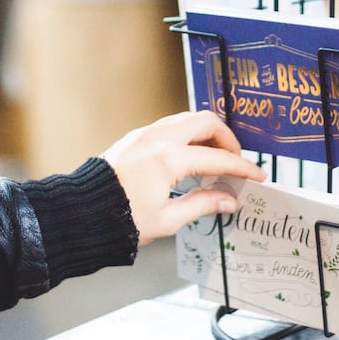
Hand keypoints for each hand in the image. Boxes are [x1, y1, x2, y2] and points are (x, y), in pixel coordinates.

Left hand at [102, 110, 265, 246]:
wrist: (83, 212)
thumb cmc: (120, 219)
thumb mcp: (168, 219)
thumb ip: (203, 205)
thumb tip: (228, 201)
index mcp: (169, 159)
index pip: (218, 159)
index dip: (242, 168)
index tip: (256, 176)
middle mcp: (158, 138)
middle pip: (207, 122)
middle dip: (227, 139)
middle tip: (235, 162)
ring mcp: (145, 134)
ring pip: (188, 119)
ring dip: (207, 134)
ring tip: (214, 161)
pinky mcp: (136, 137)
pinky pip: (171, 126)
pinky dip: (188, 136)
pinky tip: (190, 158)